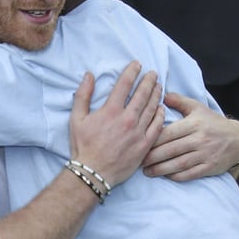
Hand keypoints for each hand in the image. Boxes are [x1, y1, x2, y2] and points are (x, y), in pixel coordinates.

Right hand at [69, 64, 163, 187]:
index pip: (125, 85)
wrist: (92, 173)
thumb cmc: (83, 146)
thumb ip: (83, 95)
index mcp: (111, 110)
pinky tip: (161, 109)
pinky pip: (156, 127)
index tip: (137, 65)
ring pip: (151, 108)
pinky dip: (160, 116)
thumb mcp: (76, 119)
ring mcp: (138, 132)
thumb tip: (89, 76)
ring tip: (159, 86)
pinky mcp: (144, 145)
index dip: (132, 72)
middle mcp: (127, 119)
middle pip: (142, 94)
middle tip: (153, 73)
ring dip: (156, 95)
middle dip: (148, 81)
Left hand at [143, 93, 238, 179]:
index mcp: (193, 124)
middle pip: (171, 149)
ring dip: (161, 169)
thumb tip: (162, 95)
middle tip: (138, 161)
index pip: (168, 133)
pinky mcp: (209, 167)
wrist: (237, 139)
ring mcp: (205, 154)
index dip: (152, 140)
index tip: (139, 144)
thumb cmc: (212, 122)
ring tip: (147, 172)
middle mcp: (199, 139)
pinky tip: (165, 176)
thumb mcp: (197, 108)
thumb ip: (179, 101)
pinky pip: (190, 174)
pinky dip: (177, 176)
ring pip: (179, 163)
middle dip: (152, 157)